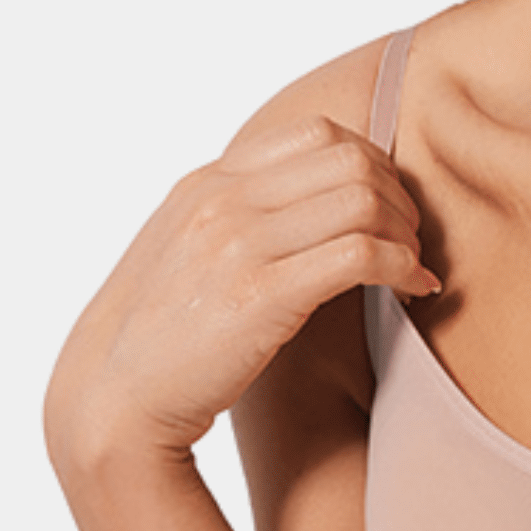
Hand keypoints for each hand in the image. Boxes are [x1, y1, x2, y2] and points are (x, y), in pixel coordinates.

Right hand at [45, 111, 440, 469]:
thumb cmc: (162, 338)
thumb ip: (237, 221)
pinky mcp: (261, 296)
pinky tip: (415, 293)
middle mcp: (223, 201)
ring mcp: (238, 244)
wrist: (115, 397)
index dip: (373, 166)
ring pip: (363, 201)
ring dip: (408, 236)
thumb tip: (302, 210)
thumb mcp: (190, 254)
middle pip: (351, 159)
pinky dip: (404, 270)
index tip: (389, 211)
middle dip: (401, 199)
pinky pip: (360, 256)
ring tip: (413, 272)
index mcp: (208, 182)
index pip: (317, 133)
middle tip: (413, 244)